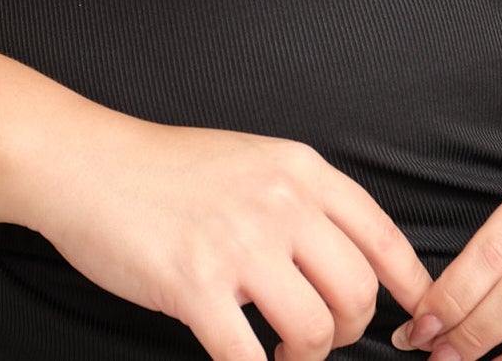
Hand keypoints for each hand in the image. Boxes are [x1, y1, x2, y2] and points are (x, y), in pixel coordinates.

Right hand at [19, 109, 432, 360]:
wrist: (86, 163)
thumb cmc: (164, 168)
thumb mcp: (251, 161)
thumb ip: (301, 201)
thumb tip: (351, 261)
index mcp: (299, 169)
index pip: (383, 238)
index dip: (411, 291)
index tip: (416, 323)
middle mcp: (280, 201)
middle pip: (358, 293)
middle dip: (348, 334)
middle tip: (316, 340)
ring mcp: (239, 242)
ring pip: (317, 331)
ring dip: (305, 359)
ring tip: (278, 354)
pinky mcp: (196, 284)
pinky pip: (249, 358)